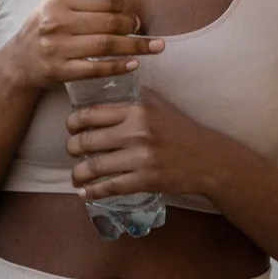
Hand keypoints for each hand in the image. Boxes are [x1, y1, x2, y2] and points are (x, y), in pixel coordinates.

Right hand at [0, 0, 163, 91]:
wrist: (19, 61)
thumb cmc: (48, 25)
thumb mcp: (65, 0)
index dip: (122, 6)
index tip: (130, 13)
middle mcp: (55, 21)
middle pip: (107, 22)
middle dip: (131, 26)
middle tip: (137, 29)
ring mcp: (56, 47)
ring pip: (105, 45)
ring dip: (134, 47)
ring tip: (151, 47)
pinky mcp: (59, 71)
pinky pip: (96, 69)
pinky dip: (118, 67)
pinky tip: (133, 64)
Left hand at [66, 89, 228, 203]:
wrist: (206, 157)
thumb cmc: (178, 128)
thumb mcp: (157, 103)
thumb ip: (131, 94)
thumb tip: (101, 85)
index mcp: (136, 110)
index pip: (90, 114)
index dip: (72, 123)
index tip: (71, 128)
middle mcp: (137, 132)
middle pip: (87, 141)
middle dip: (72, 148)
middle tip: (72, 151)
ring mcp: (141, 158)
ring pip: (94, 167)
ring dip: (78, 174)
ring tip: (76, 176)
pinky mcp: (146, 180)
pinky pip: (110, 187)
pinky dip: (93, 192)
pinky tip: (85, 192)